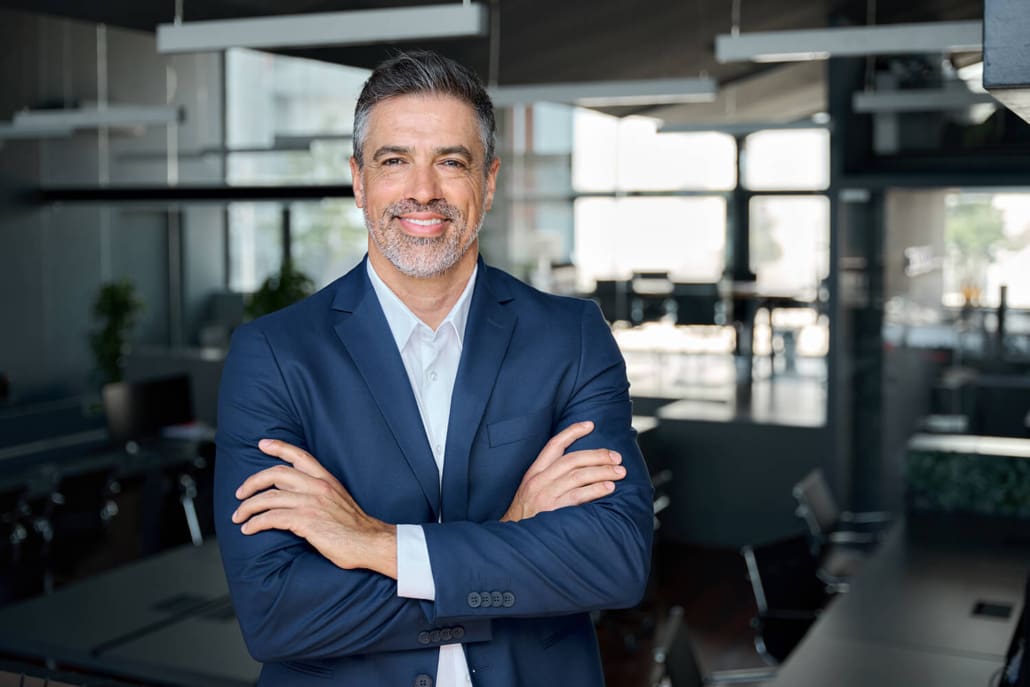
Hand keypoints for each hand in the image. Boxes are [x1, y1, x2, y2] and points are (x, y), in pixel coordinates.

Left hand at [232, 439, 397, 577]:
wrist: (371, 542)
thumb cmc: (355, 527)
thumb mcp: (338, 500)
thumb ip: (318, 493)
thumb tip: (293, 495)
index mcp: (326, 479)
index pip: (299, 455)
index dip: (279, 447)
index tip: (262, 444)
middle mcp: (318, 487)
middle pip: (276, 474)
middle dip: (252, 482)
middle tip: (240, 493)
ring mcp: (311, 503)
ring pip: (268, 498)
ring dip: (248, 507)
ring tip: (238, 516)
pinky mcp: (306, 521)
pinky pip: (271, 518)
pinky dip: (255, 523)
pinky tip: (249, 528)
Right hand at [501, 421, 625, 522]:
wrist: (513, 540)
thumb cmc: (526, 516)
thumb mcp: (531, 490)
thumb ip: (549, 477)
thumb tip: (578, 467)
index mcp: (534, 473)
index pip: (554, 445)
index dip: (572, 432)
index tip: (589, 424)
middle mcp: (539, 481)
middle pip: (572, 459)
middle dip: (597, 455)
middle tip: (616, 457)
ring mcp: (546, 495)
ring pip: (578, 476)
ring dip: (602, 472)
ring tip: (619, 472)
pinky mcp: (553, 511)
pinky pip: (578, 496)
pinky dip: (595, 490)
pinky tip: (609, 488)